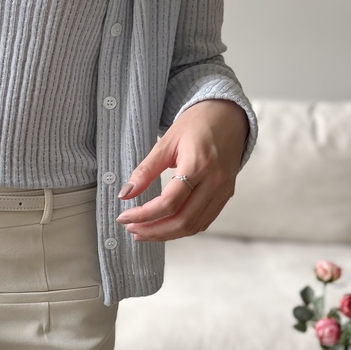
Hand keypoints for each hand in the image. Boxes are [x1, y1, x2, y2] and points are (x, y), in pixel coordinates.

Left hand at [115, 100, 248, 241]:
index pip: (169, 202)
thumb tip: (124, 195)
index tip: (123, 217)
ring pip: (194, 226)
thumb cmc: (196, 124)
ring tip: (144, 231)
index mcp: (198, 165)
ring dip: (167, 234)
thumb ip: (145, 170)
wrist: (228, 115)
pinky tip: (165, 227)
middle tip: (131, 229)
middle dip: (153, 231)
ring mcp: (223, 190)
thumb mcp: (166, 142)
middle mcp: (215, 182)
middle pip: (182, 220)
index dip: (143, 215)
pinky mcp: (226, 194)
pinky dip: (183, 229)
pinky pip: (204, 221)